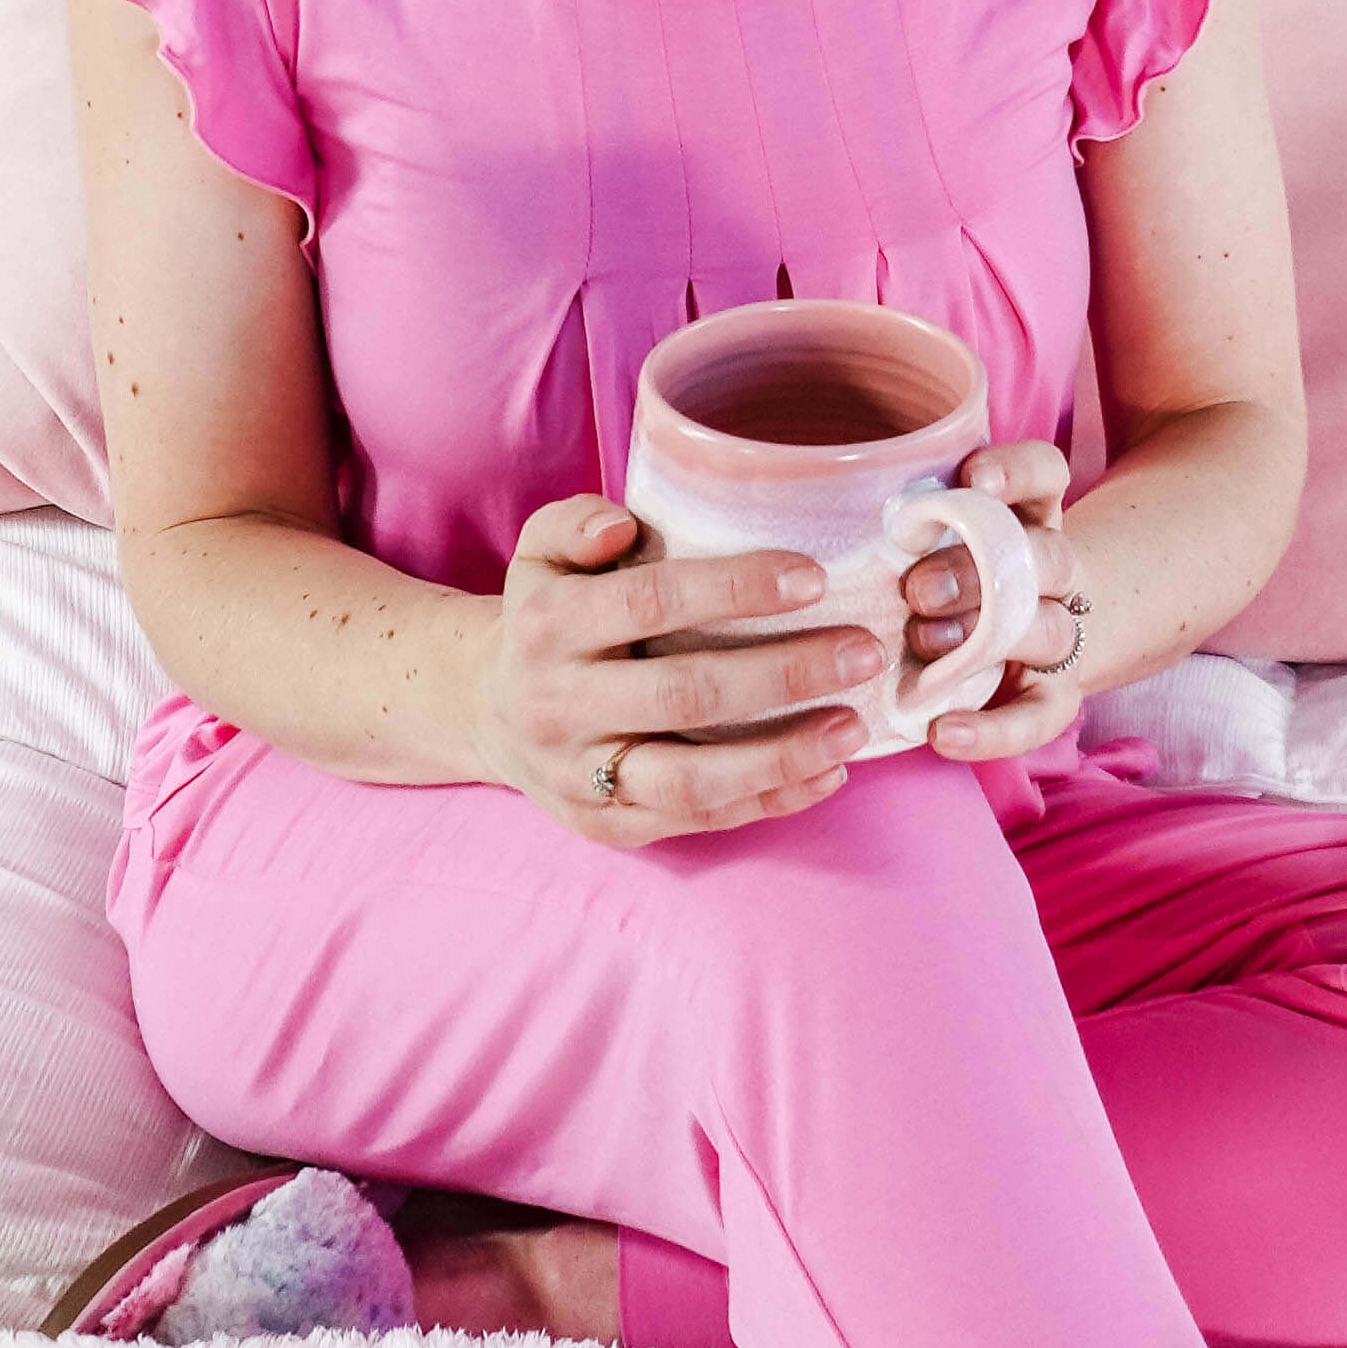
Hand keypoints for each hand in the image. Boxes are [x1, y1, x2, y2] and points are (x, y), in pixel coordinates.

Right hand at [480, 494, 883, 850]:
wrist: (483, 707)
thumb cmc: (545, 612)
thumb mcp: (541, 551)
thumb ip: (576, 521)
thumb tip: (622, 527)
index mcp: (548, 625)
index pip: (651, 602)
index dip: (735, 589)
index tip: (815, 577)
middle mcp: (558, 705)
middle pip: (683, 695)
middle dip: (782, 674)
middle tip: (863, 652)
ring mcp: (580, 775)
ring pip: (689, 781)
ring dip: (781, 757)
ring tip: (853, 727)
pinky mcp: (605, 826)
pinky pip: (694, 822)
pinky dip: (766, 802)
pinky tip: (827, 773)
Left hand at [898, 440, 1085, 764]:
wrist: (1010, 646)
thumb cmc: (941, 576)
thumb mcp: (927, 539)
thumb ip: (898, 522)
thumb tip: (813, 501)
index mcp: (1027, 515)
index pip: (1046, 474)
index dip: (1016, 473)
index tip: (972, 479)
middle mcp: (1052, 570)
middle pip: (1048, 557)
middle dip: (981, 570)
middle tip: (917, 589)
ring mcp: (1058, 633)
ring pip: (1050, 629)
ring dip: (985, 639)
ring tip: (921, 647)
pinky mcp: (1053, 698)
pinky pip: (1038, 717)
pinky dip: (993, 730)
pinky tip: (942, 732)